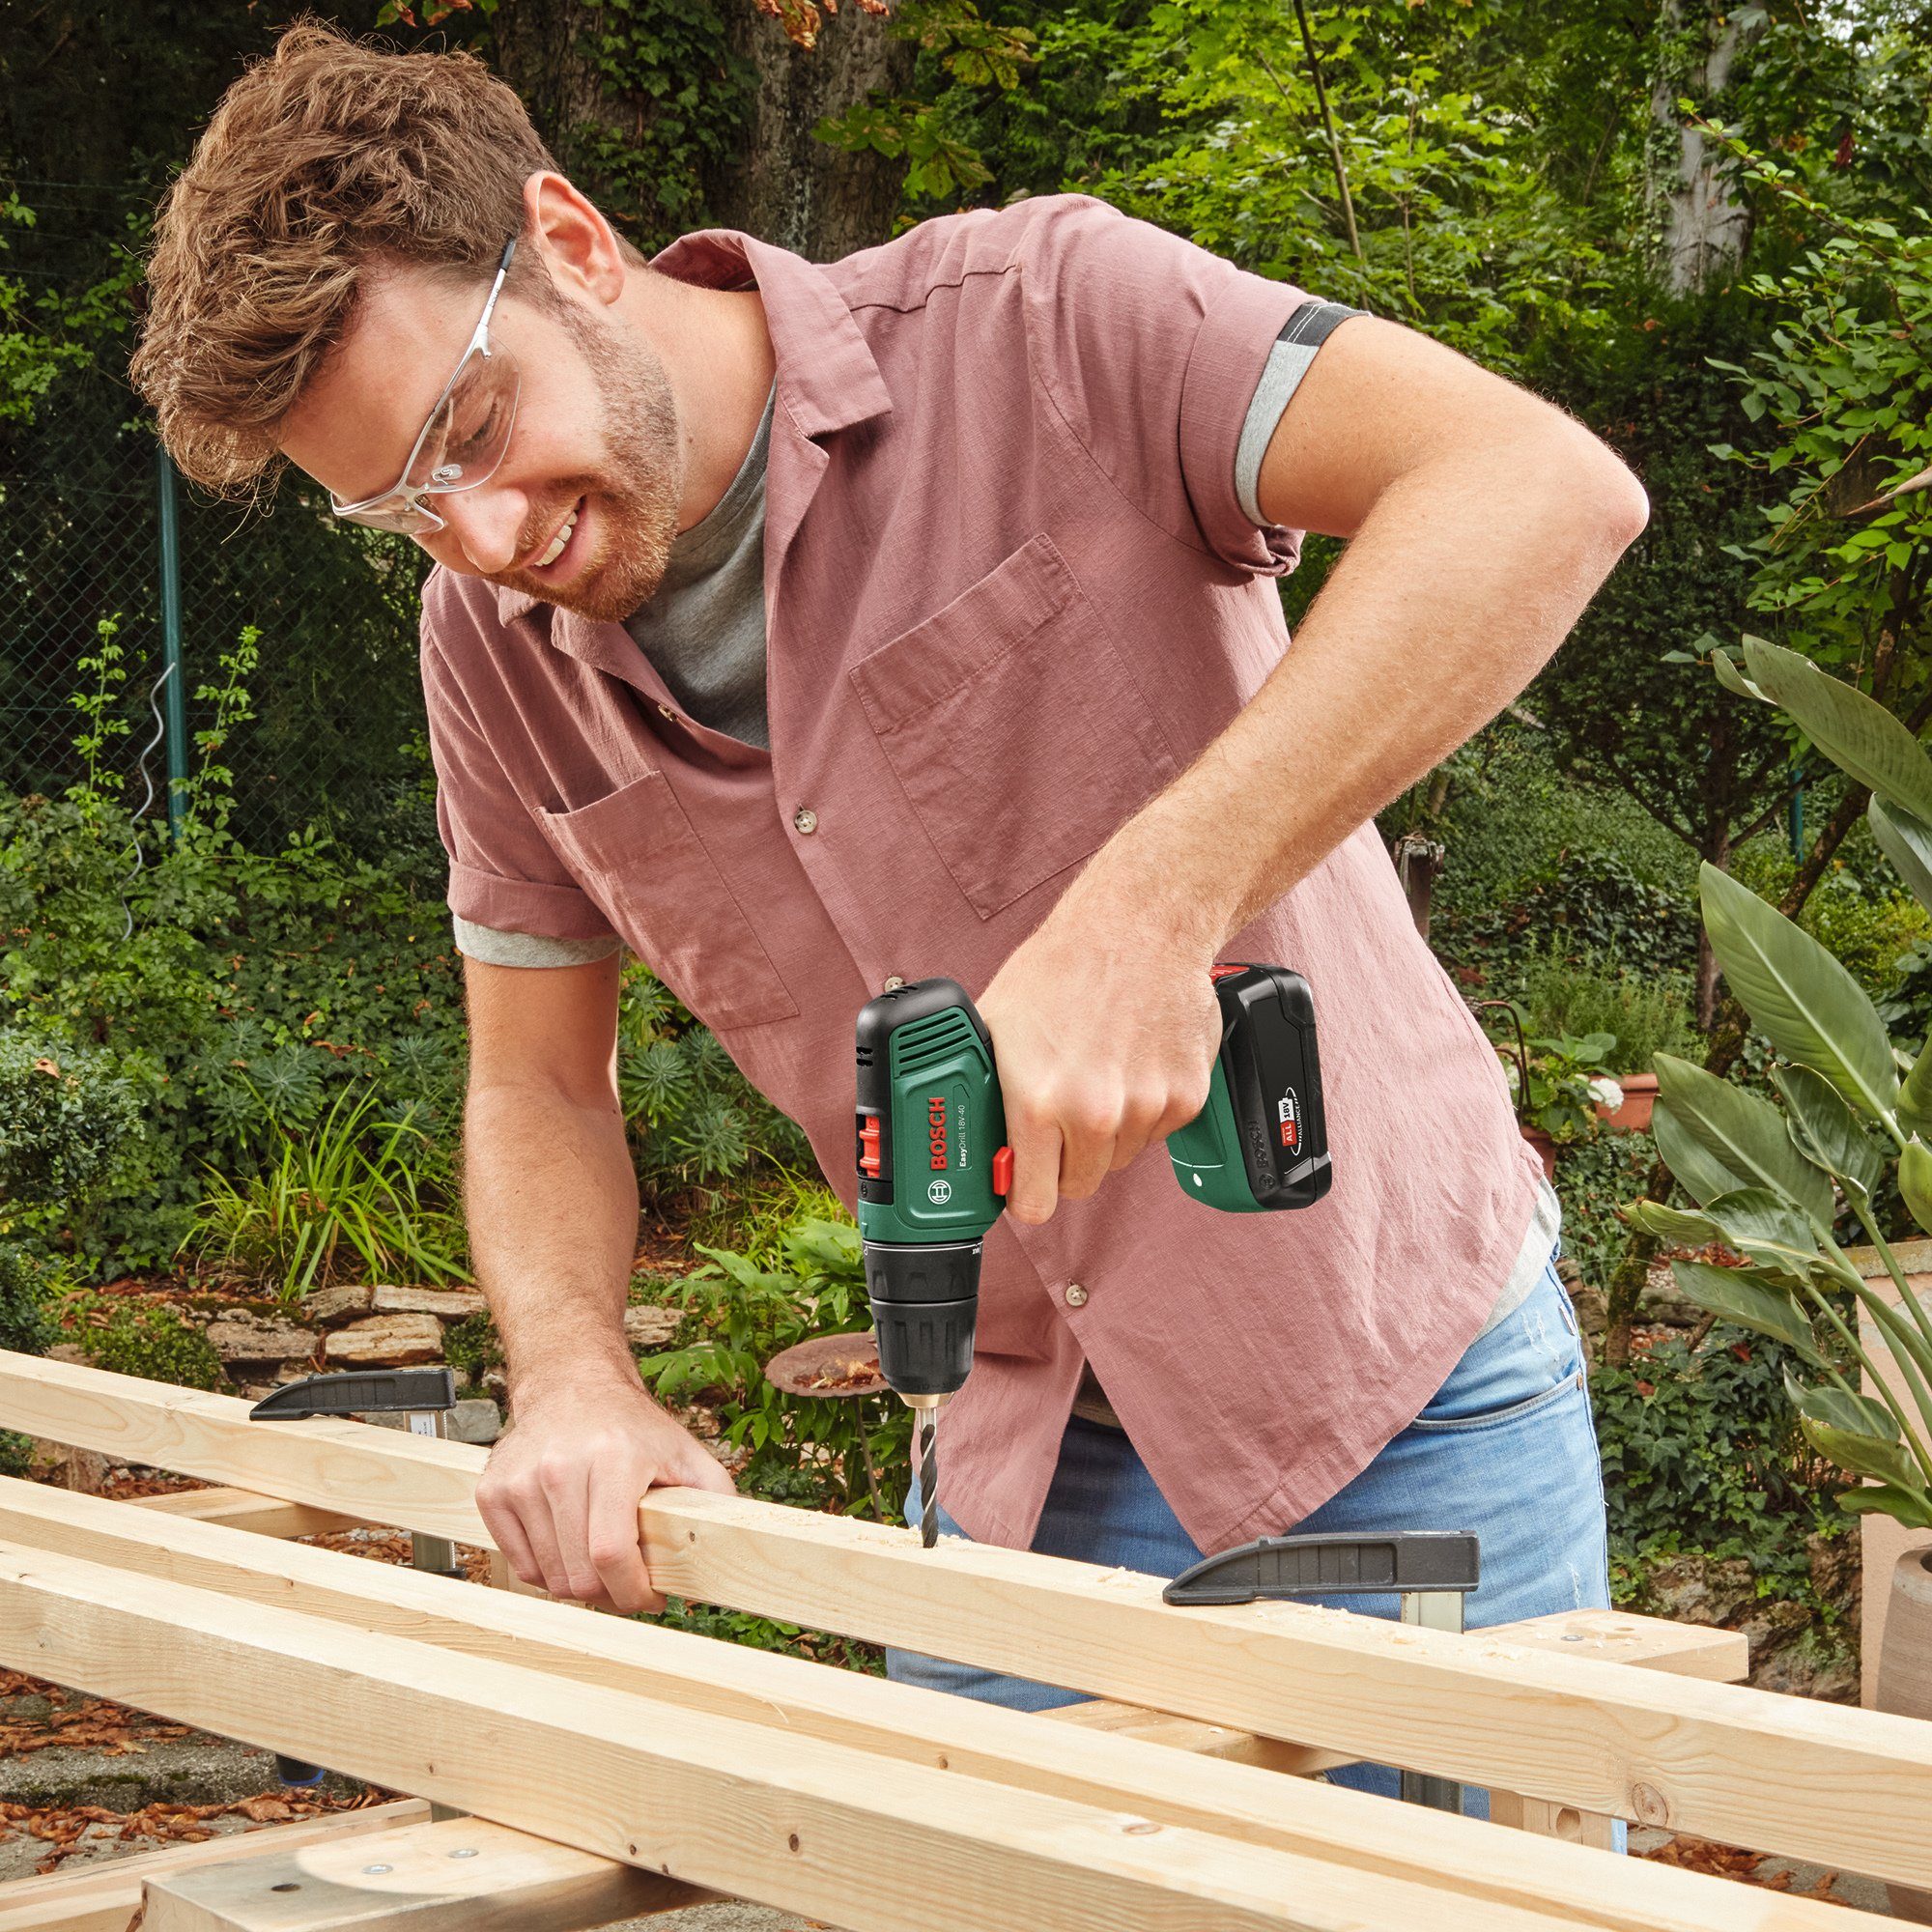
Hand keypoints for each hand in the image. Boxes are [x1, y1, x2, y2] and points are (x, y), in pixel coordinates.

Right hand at [476, 1378, 735, 1612]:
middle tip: (628, 1583)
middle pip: (578, 1574)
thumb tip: (732, 1547)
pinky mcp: (492, 1492)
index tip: (650, 1598)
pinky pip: (520, 1565)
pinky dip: (547, 1571)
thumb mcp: (684, 1451)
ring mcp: (519, 1481)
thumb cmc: (631, 1427)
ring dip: (579, 1584)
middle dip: (610, 1594)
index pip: (612, 1552)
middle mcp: (559, 1468)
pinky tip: (569, 1546)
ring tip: (601, 1562)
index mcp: (613, 1459)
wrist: (572, 1387)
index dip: (632, 1592)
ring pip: (548, 1577)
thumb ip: (716, 1495)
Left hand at [974, 874, 1224, 1225]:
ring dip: (1106, 1132)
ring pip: (1118, 1158)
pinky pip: (1156, 1133)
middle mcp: (1093, 1113)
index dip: (1024, 1194)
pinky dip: (1144, 1109)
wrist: (1137, 928)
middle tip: (1059, 1118)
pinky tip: (1130, 1064)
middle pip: (1078, 1186)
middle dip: (1064, 1161)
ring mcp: (1144, 1108)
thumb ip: (984, 1091)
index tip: (1023, 1183)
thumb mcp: (995, 1026)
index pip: (1032, 1203)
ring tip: (1097, 1074)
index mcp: (1037, 1102)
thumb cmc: (1063, 969)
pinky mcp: (1185, 1098)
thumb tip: (974, 1136)